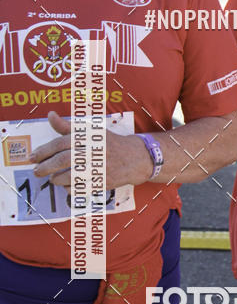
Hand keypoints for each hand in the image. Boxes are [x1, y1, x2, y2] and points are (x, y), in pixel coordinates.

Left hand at [30, 111, 151, 187]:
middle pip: (63, 160)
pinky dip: (70, 188)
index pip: (61, 143)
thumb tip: (50, 115)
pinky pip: (82, 188)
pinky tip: (67, 186)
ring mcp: (99, 167)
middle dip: (45, 166)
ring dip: (56, 179)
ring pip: (70, 175)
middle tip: (36, 171)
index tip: (33, 157)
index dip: (44, 151)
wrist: (136, 158)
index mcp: (88, 137)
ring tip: (52, 178)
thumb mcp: (91, 131)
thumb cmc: (110, 143)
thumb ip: (68, 126)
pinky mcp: (104, 182)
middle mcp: (93, 151)